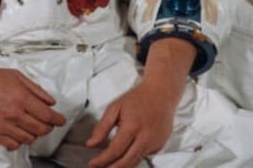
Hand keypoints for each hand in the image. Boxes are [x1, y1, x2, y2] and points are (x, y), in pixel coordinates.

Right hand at [0, 38, 64, 150]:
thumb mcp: (17, 76)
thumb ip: (36, 89)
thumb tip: (50, 101)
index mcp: (21, 98)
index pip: (46, 115)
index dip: (57, 119)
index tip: (62, 120)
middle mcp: (14, 115)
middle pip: (40, 129)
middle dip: (49, 127)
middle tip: (50, 124)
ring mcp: (2, 126)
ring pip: (28, 138)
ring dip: (35, 134)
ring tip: (35, 128)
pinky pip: (11, 144)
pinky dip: (20, 142)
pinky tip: (20, 135)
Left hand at [85, 37, 195, 167]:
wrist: (162, 92)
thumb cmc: (139, 98)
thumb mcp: (115, 107)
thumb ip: (102, 127)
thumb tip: (91, 144)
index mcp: (132, 126)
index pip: (114, 151)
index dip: (101, 161)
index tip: (92, 164)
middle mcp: (145, 137)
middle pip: (125, 163)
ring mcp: (155, 142)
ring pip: (135, 162)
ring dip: (122, 166)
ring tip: (110, 165)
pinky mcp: (160, 145)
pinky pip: (144, 156)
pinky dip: (134, 158)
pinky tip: (128, 153)